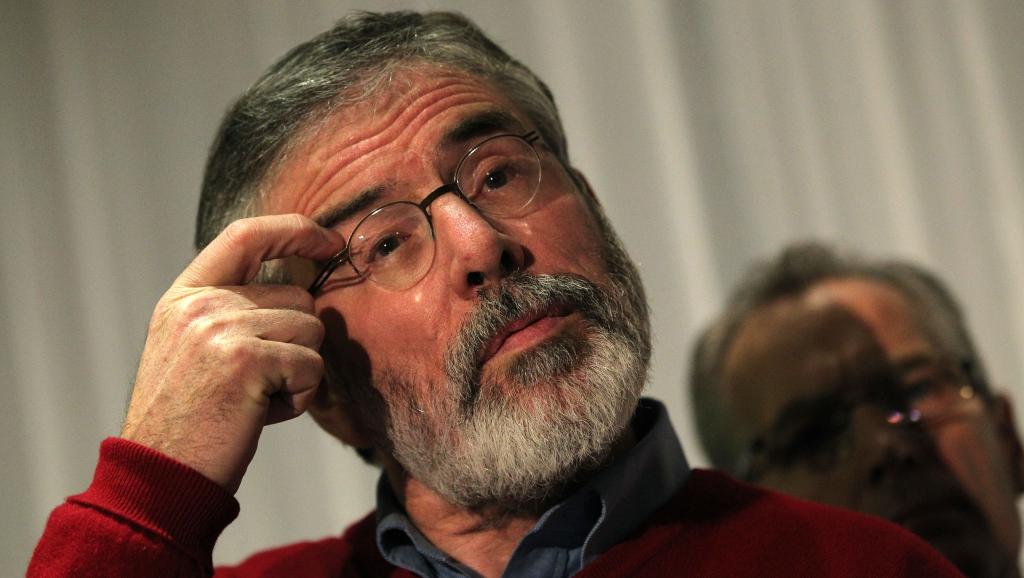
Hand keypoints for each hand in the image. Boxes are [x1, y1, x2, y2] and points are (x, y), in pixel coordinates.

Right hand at [121, 214, 343, 492]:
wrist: (159, 476)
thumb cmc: (188, 420)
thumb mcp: (192, 348)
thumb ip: (233, 311)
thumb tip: (305, 289)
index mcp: (185, 295)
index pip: (246, 235)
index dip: (295, 230)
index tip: (328, 242)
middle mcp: (202, 304)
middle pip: (299, 297)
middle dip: (297, 342)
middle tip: (256, 384)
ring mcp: (222, 328)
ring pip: (312, 332)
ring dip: (298, 374)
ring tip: (253, 400)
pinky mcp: (247, 359)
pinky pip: (312, 368)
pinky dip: (298, 398)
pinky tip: (258, 415)